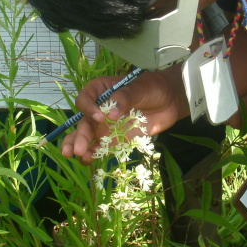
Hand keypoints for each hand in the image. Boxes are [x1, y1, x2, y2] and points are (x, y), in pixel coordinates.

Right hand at [62, 71, 183, 162]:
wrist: (170, 100)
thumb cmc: (152, 87)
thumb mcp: (138, 87)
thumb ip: (124, 98)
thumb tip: (111, 115)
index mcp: (100, 91)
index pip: (85, 99)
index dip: (88, 109)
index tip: (100, 117)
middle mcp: (98, 109)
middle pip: (83, 122)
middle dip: (79, 136)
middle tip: (77, 149)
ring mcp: (106, 125)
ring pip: (87, 137)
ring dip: (80, 146)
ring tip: (77, 156)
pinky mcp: (116, 139)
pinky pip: (101, 147)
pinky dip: (94, 153)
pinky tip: (88, 159)